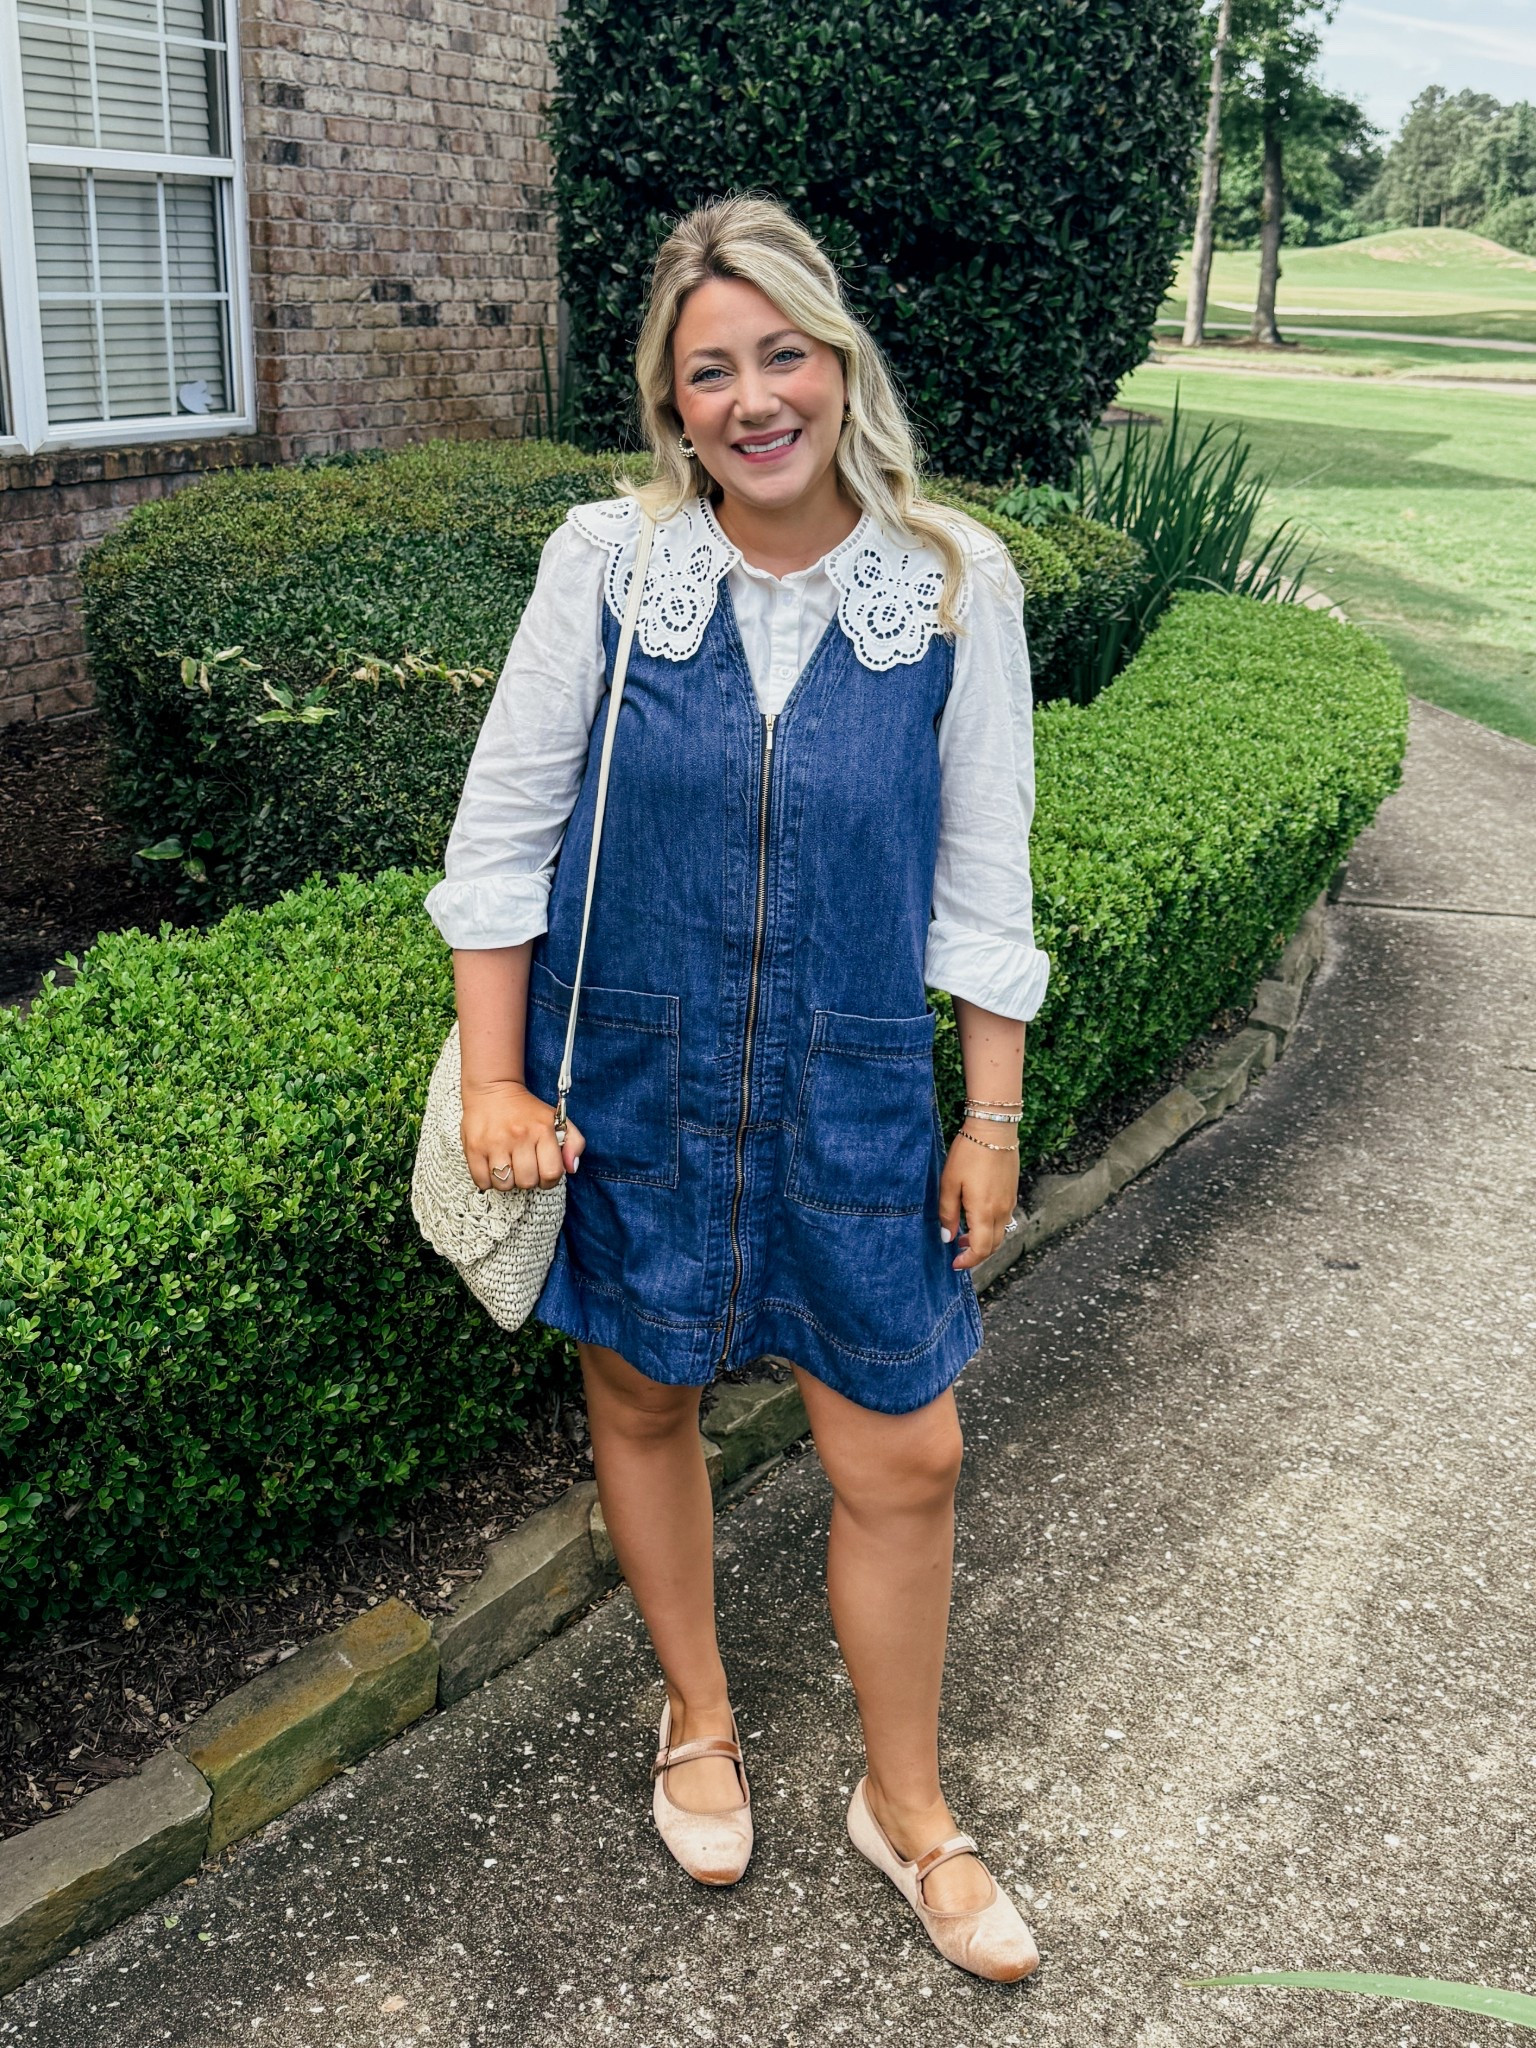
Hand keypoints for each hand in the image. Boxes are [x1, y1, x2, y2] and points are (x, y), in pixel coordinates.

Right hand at [460, 1080, 584, 1192]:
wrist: (493, 1089)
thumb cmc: (528, 1110)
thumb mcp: (557, 1119)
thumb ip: (574, 1142)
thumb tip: (571, 1168)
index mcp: (542, 1130)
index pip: (552, 1173)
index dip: (549, 1180)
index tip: (543, 1173)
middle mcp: (519, 1136)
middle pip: (527, 1182)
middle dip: (528, 1180)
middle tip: (524, 1168)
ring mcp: (494, 1142)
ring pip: (504, 1185)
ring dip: (507, 1182)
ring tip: (508, 1167)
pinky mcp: (474, 1148)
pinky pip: (482, 1181)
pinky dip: (487, 1181)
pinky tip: (492, 1168)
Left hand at [938, 1118, 1019, 1270]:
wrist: (994, 1129)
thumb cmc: (968, 1154)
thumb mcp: (949, 1183)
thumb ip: (948, 1213)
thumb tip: (948, 1237)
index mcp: (984, 1211)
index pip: (982, 1249)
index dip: (969, 1260)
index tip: (955, 1263)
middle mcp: (1002, 1210)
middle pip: (994, 1245)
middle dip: (977, 1253)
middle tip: (958, 1250)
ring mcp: (1010, 1201)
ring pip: (1000, 1232)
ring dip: (984, 1240)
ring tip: (964, 1233)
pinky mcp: (1012, 1192)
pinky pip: (1004, 1218)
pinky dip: (991, 1226)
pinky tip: (976, 1215)